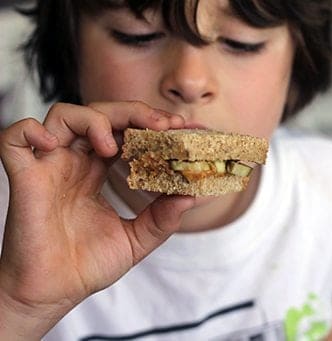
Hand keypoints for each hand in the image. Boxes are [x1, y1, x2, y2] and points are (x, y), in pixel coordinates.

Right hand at [0, 101, 193, 338]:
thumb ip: (162, 218)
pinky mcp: (25, 179)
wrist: (52, 294)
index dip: (149, 123)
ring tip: (112, 145)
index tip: (179, 127)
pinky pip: (14, 139)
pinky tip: (54, 145)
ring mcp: (49, 167)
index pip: (123, 131)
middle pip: (100, 114)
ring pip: (63, 116)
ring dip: (94, 119)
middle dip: (133, 111)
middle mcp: (74, 163)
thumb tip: (191, 197)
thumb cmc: (86, 266)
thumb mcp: (136, 239)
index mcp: (97, 171)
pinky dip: (31, 131)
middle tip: (162, 124)